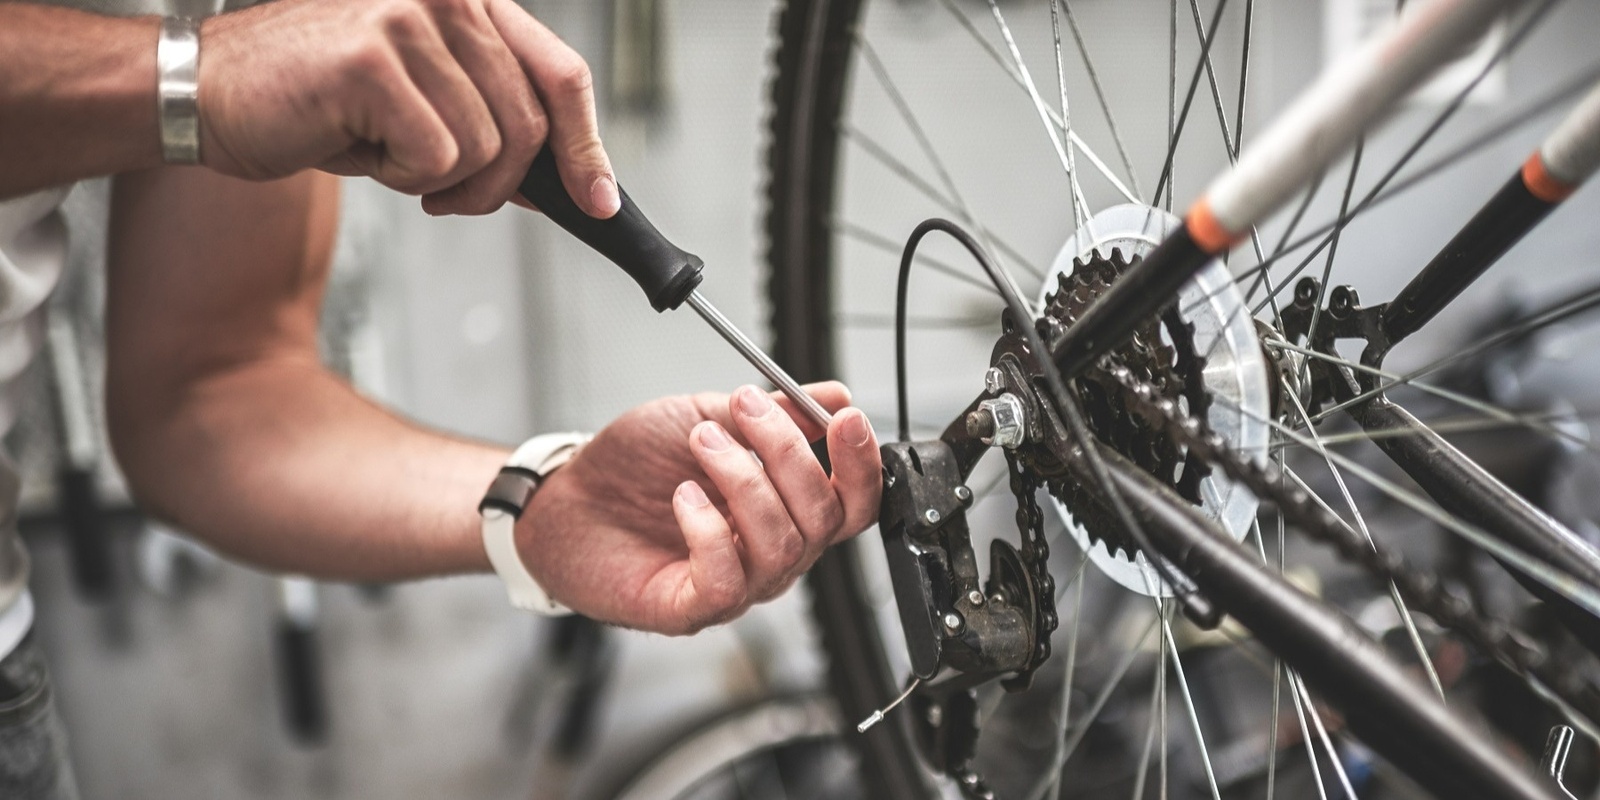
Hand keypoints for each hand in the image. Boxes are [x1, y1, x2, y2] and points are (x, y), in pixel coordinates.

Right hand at [198, 0, 613, 216]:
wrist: (210, 93)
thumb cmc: (318, 101)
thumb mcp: (426, 106)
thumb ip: (496, 125)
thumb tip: (570, 180)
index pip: (561, 72)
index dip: (586, 145)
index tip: (599, 201)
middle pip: (529, 126)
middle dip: (496, 186)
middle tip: (444, 196)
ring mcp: (408, 19)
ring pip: (486, 149)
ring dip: (440, 180)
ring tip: (384, 153)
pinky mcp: (373, 61)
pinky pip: (436, 159)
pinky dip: (401, 179)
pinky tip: (358, 147)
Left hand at [520, 383, 882, 633]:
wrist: (565, 498)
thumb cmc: (633, 466)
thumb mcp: (706, 417)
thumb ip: (771, 410)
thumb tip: (833, 397)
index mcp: (786, 508)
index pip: (853, 502)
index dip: (861, 464)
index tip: (844, 418)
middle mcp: (771, 551)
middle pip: (822, 518)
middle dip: (788, 452)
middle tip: (742, 408)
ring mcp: (737, 583)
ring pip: (780, 545)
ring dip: (744, 480)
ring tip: (701, 442)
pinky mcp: (693, 608)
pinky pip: (729, 582)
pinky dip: (709, 530)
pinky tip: (683, 497)